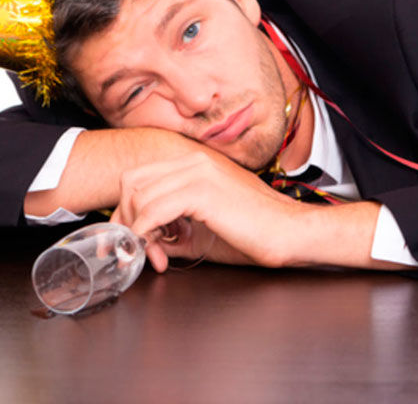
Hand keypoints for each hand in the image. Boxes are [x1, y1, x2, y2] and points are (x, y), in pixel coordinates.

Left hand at [109, 150, 311, 271]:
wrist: (291, 233)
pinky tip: (161, 254)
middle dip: (125, 217)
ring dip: (138, 231)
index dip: (130, 208)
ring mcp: (198, 173)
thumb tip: (153, 242)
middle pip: (132, 181)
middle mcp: (194, 161)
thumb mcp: (207, 230)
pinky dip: (147, 235)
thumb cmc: (258, 233)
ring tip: (157, 256)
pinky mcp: (202, 192)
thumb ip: (177, 231)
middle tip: (136, 247)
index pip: (141, 176)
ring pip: (139, 196)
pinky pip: (153, 211)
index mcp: (196, 164)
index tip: (135, 238)